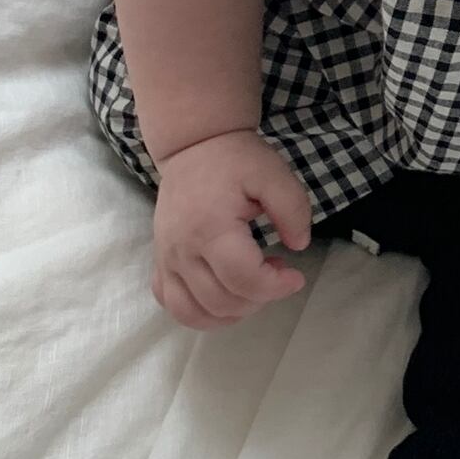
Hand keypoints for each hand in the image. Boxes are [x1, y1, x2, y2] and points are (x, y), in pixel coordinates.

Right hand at [150, 129, 313, 329]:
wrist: (194, 145)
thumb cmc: (236, 159)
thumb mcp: (273, 173)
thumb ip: (292, 209)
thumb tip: (299, 245)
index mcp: (210, 228)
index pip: (243, 279)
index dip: (275, 287)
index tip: (296, 275)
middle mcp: (182, 250)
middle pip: (220, 301)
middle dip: (258, 298)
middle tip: (275, 271)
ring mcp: (166, 259)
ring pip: (192, 312)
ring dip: (230, 313)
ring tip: (251, 287)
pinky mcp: (160, 261)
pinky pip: (172, 304)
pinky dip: (199, 312)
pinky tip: (223, 295)